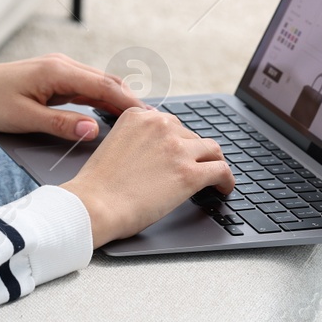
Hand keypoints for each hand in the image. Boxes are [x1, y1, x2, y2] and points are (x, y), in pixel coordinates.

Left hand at [0, 53, 146, 142]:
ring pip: (96, 82)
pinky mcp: (50, 77)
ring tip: (138, 120)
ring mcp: (56, 69)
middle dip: (130, 100)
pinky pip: (83, 86)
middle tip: (154, 123)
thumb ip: (61, 124)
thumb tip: (95, 130)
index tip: (151, 119)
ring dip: (116, 98)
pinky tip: (108, 112)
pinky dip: (100, 97)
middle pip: (106, 81)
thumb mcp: (25, 119)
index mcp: (57, 71)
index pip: (105, 87)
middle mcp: (60, 65)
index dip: (130, 104)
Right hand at [62, 107, 232, 246]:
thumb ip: (137, 140)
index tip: (181, 152)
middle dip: (193, 153)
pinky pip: (221, 170)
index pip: (171, 123)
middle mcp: (160, 125)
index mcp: (139, 116)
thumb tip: (157, 154)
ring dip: (213, 163)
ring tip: (215, 177)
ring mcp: (177, 148)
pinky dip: (226, 179)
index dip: (178, 141)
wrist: (94, 205)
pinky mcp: (190, 173)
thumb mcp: (113, 144)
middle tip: (194, 168)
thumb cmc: (98, 185)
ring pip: (212, 149)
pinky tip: (224, 188)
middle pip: (191, 135)